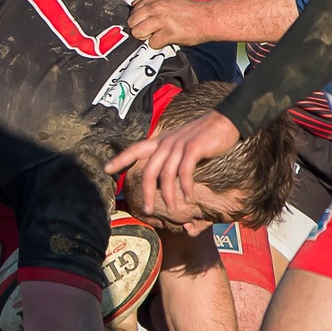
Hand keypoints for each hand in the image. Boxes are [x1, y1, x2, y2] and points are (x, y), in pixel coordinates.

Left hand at [108, 111, 238, 222]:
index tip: (106, 169)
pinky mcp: (194, 148)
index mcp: (161, 141)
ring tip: (171, 209)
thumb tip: (166, 180)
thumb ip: (171, 158)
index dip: (120, 159)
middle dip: (146, 192)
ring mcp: (179, 145)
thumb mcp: (181, 143)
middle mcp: (166, 142)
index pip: (135, 149)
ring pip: (166, 174)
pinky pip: (185, 171)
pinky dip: (186, 186)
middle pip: (149, 170)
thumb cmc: (203, 136)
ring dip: (168, 195)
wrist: (225, 120)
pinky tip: (189, 197)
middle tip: (146, 210)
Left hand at [126, 0, 208, 48]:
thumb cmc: (190, 10)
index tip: (146, 22)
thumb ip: (152, 1)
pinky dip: (159, 44)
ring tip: (158, 34)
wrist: (207, 17)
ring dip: (146, 37)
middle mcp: (155, 7)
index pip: (133, 10)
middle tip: (152, 30)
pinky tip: (167, 38)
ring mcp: (160, 19)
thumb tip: (137, 7)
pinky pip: (152, 43)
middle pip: (132, 22)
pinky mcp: (167, 33)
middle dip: (139, 28)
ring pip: (137, 32)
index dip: (139, 19)